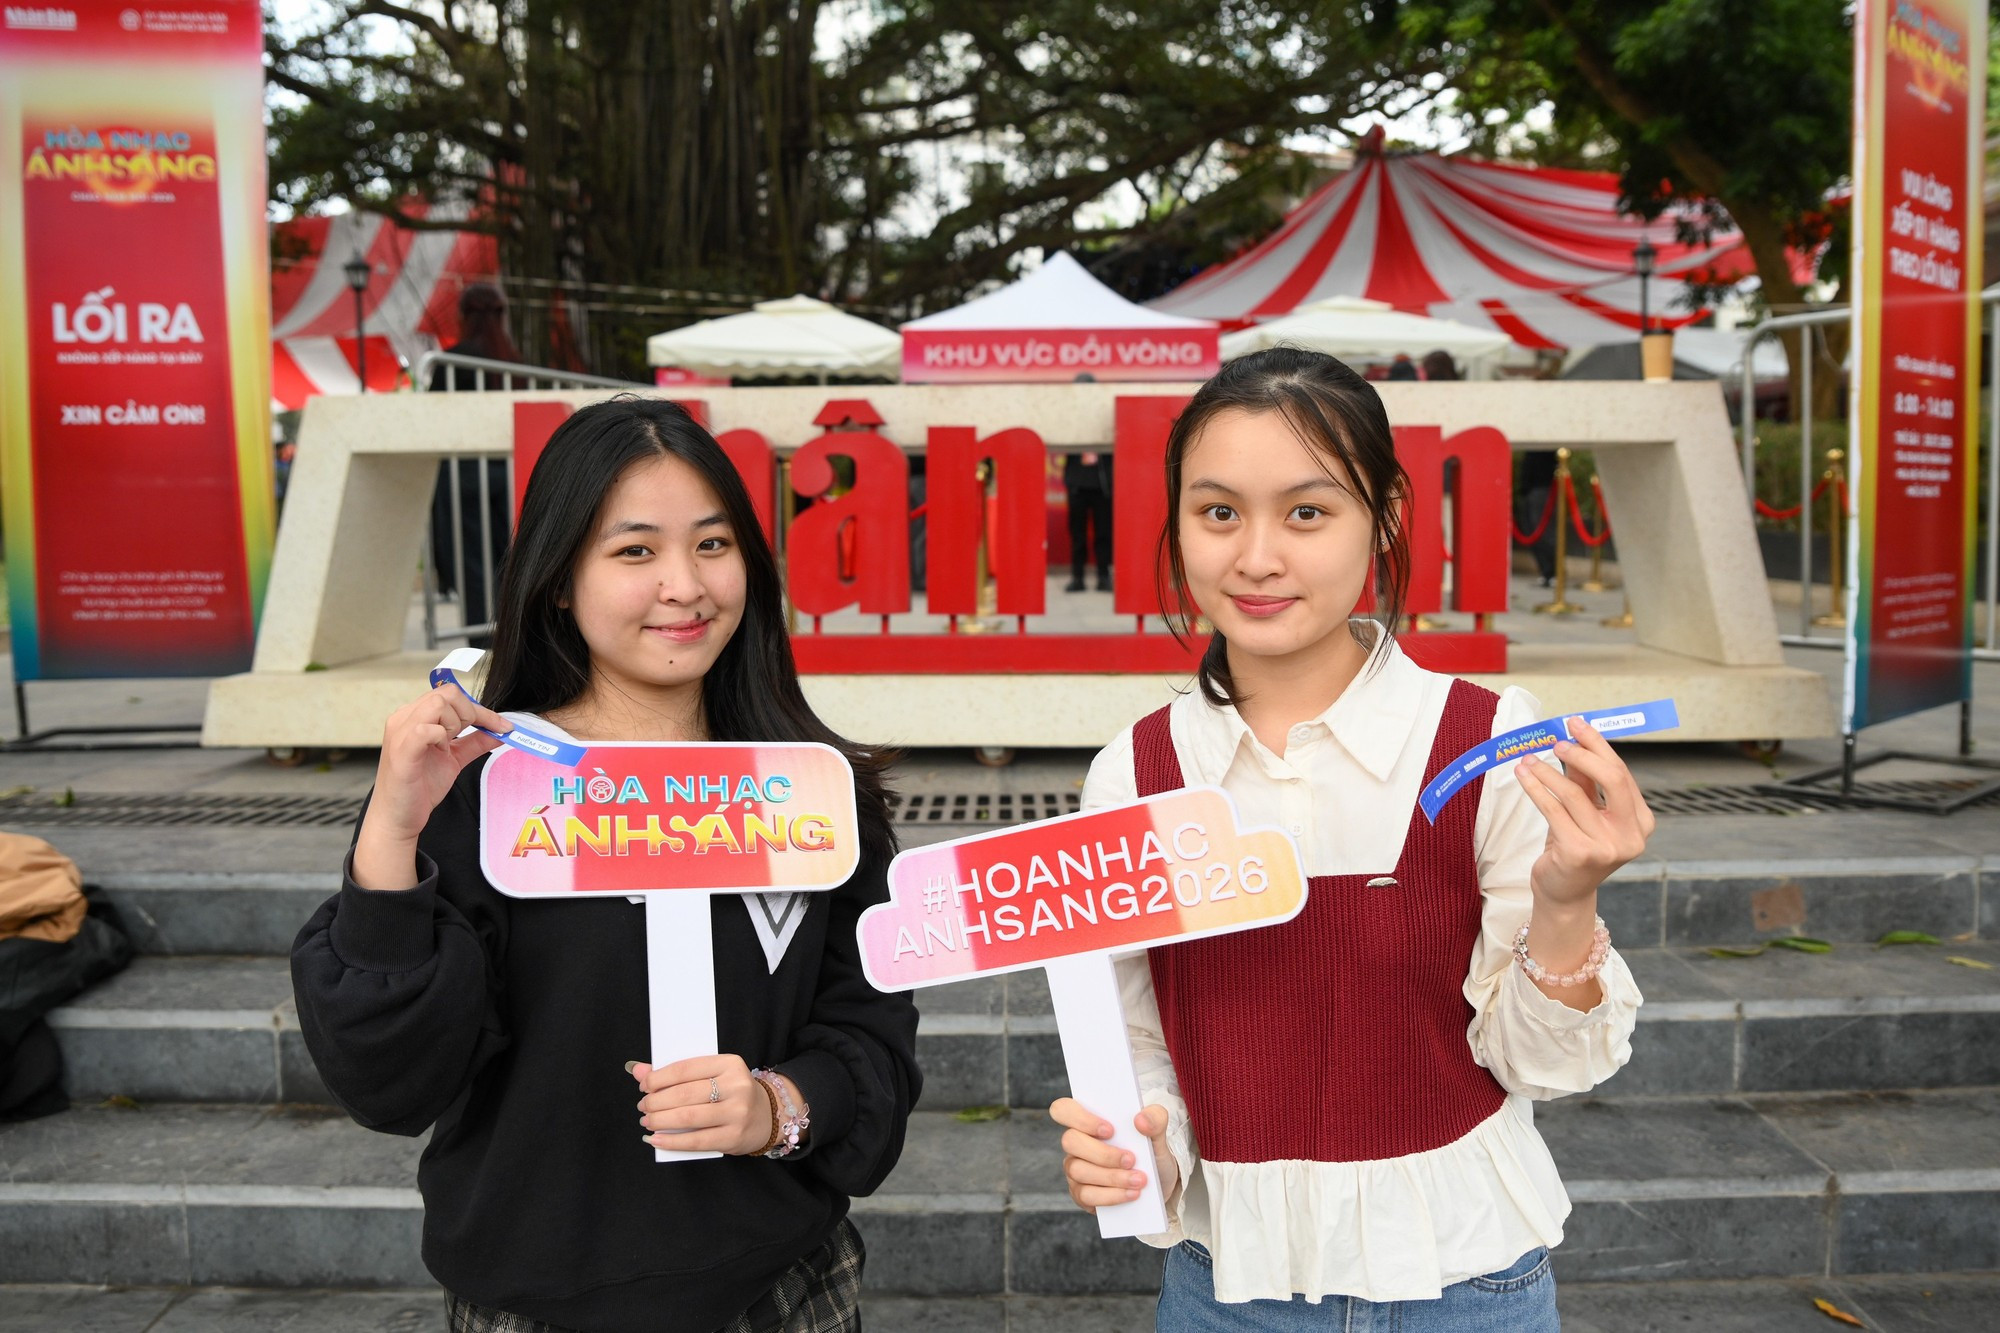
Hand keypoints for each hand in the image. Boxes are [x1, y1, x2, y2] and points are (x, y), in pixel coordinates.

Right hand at [352, 683, 511, 889]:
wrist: (399, 817)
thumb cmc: (420, 787)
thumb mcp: (454, 758)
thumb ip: (475, 742)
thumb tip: (502, 730)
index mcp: (414, 716)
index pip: (450, 694)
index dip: (479, 708)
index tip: (501, 726)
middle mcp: (404, 718)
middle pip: (446, 694)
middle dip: (468, 714)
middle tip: (462, 740)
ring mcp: (400, 733)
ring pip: (437, 704)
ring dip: (454, 725)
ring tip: (446, 748)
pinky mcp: (402, 751)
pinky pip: (426, 729)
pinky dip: (441, 737)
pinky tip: (440, 751)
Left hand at [632, 1055, 784, 1155]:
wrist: (769, 1115)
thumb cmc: (732, 1093)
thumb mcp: (712, 1075)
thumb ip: (677, 1072)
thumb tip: (638, 1070)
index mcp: (730, 1064)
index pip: (686, 1069)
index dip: (659, 1078)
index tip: (644, 1086)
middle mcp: (736, 1086)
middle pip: (684, 1094)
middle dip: (656, 1102)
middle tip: (643, 1107)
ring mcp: (737, 1113)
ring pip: (687, 1117)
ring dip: (659, 1121)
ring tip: (647, 1121)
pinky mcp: (733, 1137)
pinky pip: (696, 1141)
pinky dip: (671, 1141)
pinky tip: (656, 1139)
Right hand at [1050, 1097, 1173, 1214]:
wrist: (1159, 1185)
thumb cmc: (1151, 1152)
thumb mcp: (1159, 1133)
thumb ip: (1155, 1118)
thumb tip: (1140, 1120)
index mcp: (1089, 1120)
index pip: (1064, 1109)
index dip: (1080, 1117)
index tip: (1110, 1129)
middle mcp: (1076, 1143)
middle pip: (1070, 1141)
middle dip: (1103, 1153)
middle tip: (1131, 1159)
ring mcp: (1076, 1169)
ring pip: (1079, 1170)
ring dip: (1112, 1176)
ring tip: (1139, 1180)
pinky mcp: (1081, 1194)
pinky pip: (1087, 1195)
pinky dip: (1112, 1195)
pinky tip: (1132, 1193)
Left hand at [1514, 716, 1654, 910]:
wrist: (1564, 893)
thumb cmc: (1574, 846)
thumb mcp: (1584, 811)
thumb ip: (1584, 780)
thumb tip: (1572, 740)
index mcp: (1641, 821)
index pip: (1621, 773)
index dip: (1597, 745)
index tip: (1576, 724)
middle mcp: (1631, 835)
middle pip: (1612, 779)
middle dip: (1582, 754)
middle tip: (1556, 742)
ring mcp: (1608, 846)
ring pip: (1575, 794)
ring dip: (1547, 772)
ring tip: (1527, 760)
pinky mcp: (1580, 853)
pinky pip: (1554, 811)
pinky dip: (1536, 789)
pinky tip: (1523, 776)